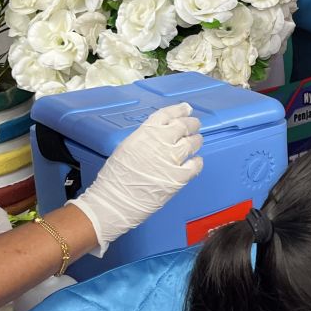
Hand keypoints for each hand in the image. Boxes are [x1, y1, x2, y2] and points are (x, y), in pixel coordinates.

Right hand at [72, 103, 202, 251]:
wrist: (113, 202)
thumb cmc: (115, 178)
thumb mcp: (127, 147)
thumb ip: (145, 138)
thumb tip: (160, 134)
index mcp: (144, 133)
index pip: (166, 115)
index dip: (179, 110)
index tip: (186, 108)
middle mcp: (160, 142)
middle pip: (183, 126)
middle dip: (191, 124)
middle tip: (194, 125)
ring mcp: (171, 159)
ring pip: (192, 143)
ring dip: (196, 140)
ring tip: (196, 140)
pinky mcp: (179, 177)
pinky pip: (195, 165)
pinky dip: (197, 161)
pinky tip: (195, 161)